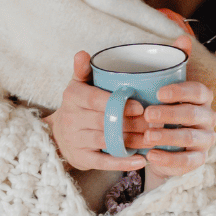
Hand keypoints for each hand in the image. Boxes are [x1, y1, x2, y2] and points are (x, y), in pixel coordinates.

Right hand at [45, 51, 149, 172]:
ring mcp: (76, 140)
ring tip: (154, 138)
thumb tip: (82, 53)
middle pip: (105, 122)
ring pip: (107, 141)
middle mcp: (71, 119)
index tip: (141, 106)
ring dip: (133, 141)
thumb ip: (83, 69)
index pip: (96, 100)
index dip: (118, 104)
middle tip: (156, 123)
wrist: (59, 135)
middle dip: (132, 123)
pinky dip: (123, 162)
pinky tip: (141, 159)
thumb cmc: (78, 106)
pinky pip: (104, 162)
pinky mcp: (82, 159)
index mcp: (73, 97)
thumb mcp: (78, 85)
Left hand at [141, 32, 215, 178]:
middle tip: (148, 116)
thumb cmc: (159, 107)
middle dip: (172, 115)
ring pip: (193, 139)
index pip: (199, 91)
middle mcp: (207, 117)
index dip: (181, 91)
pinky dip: (171, 161)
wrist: (155, 140)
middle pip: (195, 115)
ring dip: (170, 138)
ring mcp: (204, 140)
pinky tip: (152, 156)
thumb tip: (182, 38)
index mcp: (201, 97)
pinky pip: (189, 162)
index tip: (159, 93)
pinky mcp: (197, 160)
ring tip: (148, 137)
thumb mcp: (159, 85)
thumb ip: (170, 63)